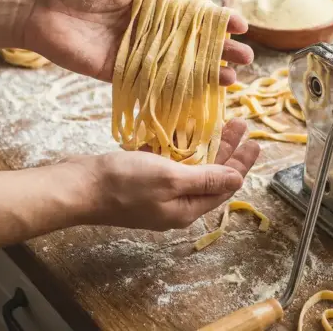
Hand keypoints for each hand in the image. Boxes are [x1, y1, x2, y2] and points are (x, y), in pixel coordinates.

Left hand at [21, 0, 252, 85]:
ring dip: (205, 73)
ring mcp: (134, 53)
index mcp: (148, 4)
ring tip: (231, 79)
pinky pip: (149, 82)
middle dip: (220, 51)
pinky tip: (197, 93)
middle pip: (191, 43)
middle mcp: (146, 30)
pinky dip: (174, 88)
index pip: (191, 15)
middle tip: (247, 58)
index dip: (216, 21)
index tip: (239, 25)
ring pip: (177, 65)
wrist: (35, 5)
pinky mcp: (117, 72)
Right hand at [64, 119, 259, 229]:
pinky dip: (180, 147)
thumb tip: (237, 179)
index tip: (255, 141)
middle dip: (227, 151)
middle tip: (240, 125)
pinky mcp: (142, 181)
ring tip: (220, 123)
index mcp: (186, 209)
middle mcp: (175, 204)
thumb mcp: (170, 178)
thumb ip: (205, 178)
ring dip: (206, 146)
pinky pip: (169, 163)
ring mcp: (157, 193)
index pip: (224, 186)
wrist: (77, 186)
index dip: (241, 163)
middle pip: (210, 176)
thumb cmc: (123, 182)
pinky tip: (185, 130)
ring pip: (190, 168)